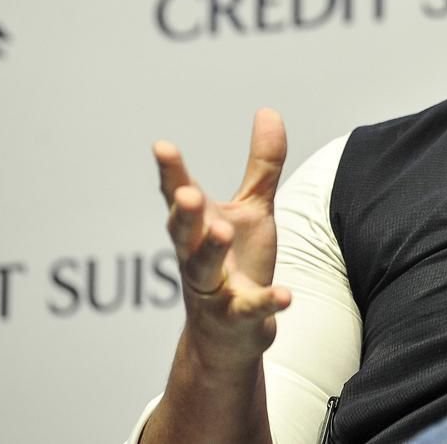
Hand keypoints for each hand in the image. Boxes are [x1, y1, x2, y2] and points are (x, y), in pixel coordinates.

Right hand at [155, 108, 292, 370]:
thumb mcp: (253, 210)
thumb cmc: (238, 262)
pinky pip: (250, 310)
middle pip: (183, 233)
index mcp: (198, 228)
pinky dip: (265, 303)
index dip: (170, 172)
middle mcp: (197, 257)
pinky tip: (284, 295)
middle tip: (185, 193)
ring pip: (204, 270)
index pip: (179, 196)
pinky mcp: (238, 319)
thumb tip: (268, 111)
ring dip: (210, 250)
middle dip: (182, 213)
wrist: (229, 336)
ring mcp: (214, 290)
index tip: (162, 146)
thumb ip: (261, 166)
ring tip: (221, 229)